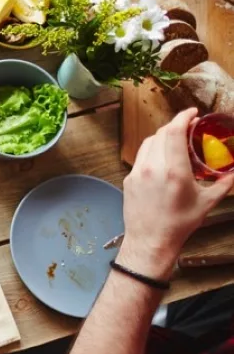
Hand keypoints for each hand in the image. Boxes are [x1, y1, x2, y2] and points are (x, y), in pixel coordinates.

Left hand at [121, 108, 233, 278]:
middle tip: (189, 126)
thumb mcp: (207, 202)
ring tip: (176, 138)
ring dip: (162, 135)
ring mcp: (137, 173)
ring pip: (148, 142)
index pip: (174, 132)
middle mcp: (152, 168)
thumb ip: (224, 183)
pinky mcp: (129, 179)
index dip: (183, 117)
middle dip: (175, 125)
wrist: (150, 240)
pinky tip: (162, 155)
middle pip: (161, 133)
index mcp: (173, 171)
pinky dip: (152, 149)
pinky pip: (141, 156)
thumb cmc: (179, 224)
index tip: (192, 113)